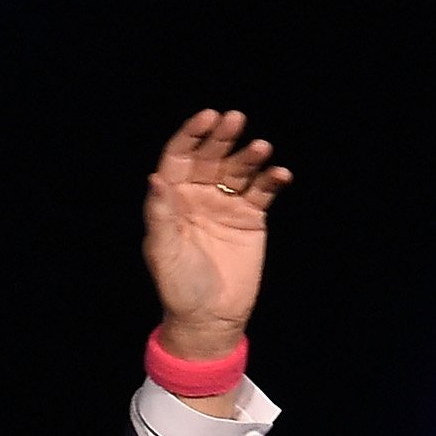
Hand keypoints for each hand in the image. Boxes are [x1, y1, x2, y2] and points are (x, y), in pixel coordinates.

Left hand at [142, 108, 291, 363]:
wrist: (210, 318)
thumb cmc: (178, 286)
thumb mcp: (163, 251)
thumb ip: (160, 214)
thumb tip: (155, 178)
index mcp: (173, 198)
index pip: (180, 157)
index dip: (192, 135)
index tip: (207, 117)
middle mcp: (199, 194)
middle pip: (211, 156)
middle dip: (222, 137)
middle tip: (235, 119)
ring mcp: (226, 204)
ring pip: (239, 169)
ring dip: (250, 155)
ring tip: (261, 147)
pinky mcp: (251, 217)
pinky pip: (263, 191)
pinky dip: (272, 179)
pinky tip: (280, 174)